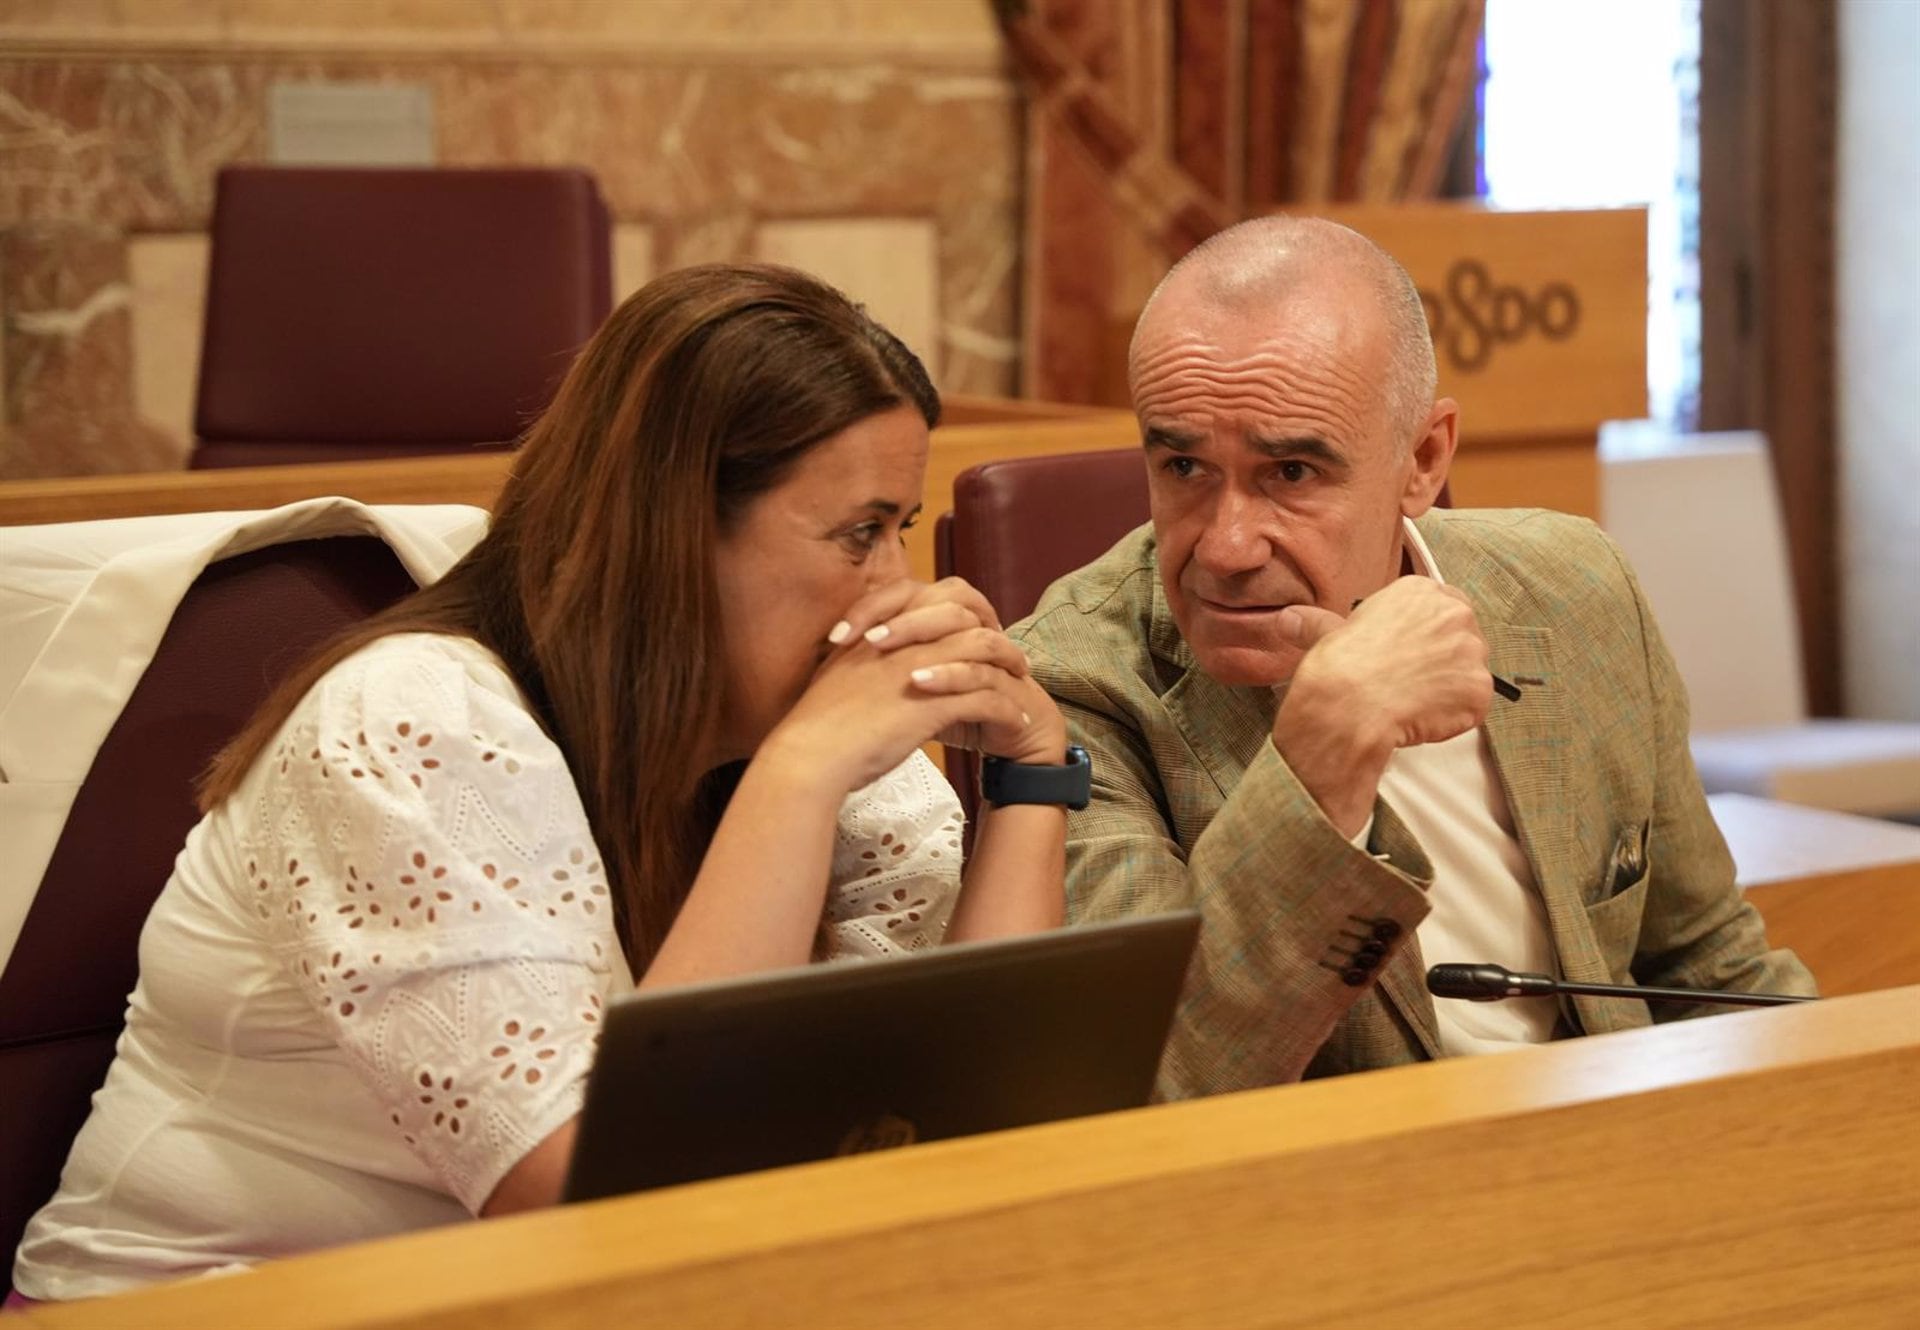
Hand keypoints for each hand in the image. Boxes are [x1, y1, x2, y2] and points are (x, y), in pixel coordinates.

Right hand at [759, 579, 1063, 793]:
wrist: (810, 754)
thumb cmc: (819, 721)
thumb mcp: (842, 671)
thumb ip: (866, 655)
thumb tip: (879, 655)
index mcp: (883, 624)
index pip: (937, 594)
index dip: (966, 608)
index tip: (979, 627)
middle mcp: (904, 637)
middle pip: (967, 610)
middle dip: (995, 626)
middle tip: (1010, 650)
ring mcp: (921, 666)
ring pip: (986, 648)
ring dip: (1011, 663)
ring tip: (1024, 680)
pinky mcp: (934, 703)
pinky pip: (988, 696)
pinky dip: (1008, 707)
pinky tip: (1017, 720)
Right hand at [1279, 577, 1493, 749]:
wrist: (1351, 706)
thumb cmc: (1339, 666)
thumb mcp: (1326, 633)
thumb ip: (1319, 623)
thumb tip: (1288, 620)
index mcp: (1420, 592)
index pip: (1443, 604)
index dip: (1428, 631)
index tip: (1412, 650)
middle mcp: (1453, 614)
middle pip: (1462, 636)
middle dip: (1443, 658)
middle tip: (1411, 679)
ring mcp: (1471, 652)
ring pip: (1468, 671)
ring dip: (1448, 687)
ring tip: (1412, 701)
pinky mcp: (1479, 690)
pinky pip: (1472, 704)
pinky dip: (1453, 716)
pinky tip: (1422, 718)